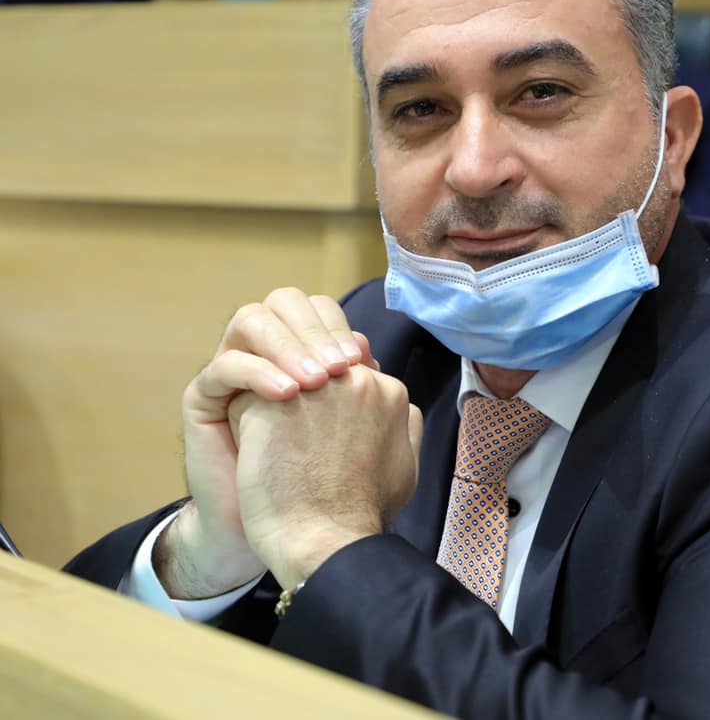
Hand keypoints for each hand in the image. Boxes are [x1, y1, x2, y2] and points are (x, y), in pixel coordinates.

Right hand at [157, 288, 377, 597]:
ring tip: (312, 385)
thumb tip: (369, 352)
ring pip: (251, 320)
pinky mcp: (205, 400)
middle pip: (285, 303)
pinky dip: (257, 373)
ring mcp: (236, 375)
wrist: (293, 539)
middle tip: (337, 369)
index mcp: (307, 358)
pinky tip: (286, 397)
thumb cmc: (332, 487)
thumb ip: (373, 394)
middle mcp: (270, 357)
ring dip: (287, 344)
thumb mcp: (365, 435)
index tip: (357, 361)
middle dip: (314, 329)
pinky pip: (224, 366)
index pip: (319, 311)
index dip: (339, 327)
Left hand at [228, 363, 423, 590]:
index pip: (346, 376)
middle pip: (314, 371)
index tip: (330, 446)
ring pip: (280, 380)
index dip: (332, 412)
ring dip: (278, 412)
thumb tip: (397, 398)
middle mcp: (352, 378)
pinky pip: (247, 400)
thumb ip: (404, 421)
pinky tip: (262, 459)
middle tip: (305, 451)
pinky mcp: (270, 402)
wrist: (325, 542)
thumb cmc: (363, 513)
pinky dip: (248, 428)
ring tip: (284, 455)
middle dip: (305, 402)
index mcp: (387, 390)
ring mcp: (311, 387)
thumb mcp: (406, 463)